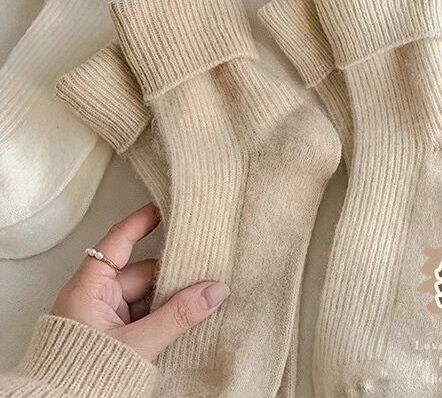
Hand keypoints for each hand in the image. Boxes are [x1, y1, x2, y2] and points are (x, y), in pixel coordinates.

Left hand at [51, 202, 229, 360]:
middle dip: (173, 272)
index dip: (143, 221)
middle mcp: (95, 297)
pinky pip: (146, 315)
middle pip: (141, 272)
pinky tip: (190, 315)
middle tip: (206, 264)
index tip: (167, 206)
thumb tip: (216, 290)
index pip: (118, 241)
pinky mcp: (114, 336)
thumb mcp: (137, 343)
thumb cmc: (84, 374)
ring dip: (172, 297)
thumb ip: (178, 316)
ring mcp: (105, 318)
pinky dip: (166, 315)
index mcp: (88, 288)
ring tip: (205, 292)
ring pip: (147, 296)